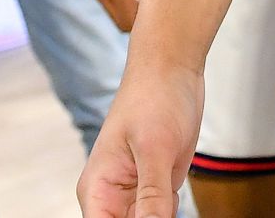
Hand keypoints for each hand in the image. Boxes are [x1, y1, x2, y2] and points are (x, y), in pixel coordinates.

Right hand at [76, 64, 204, 217]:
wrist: (173, 70)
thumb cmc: (154, 98)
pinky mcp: (157, 188)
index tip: (150, 217)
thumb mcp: (155, 150)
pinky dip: (172, 213)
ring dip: (162, 217)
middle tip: (163, 198)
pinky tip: (176, 191)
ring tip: (165, 179)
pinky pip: (163, 217)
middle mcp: (112, 197)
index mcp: (98, 190)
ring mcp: (136, 194)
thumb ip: (151, 196)